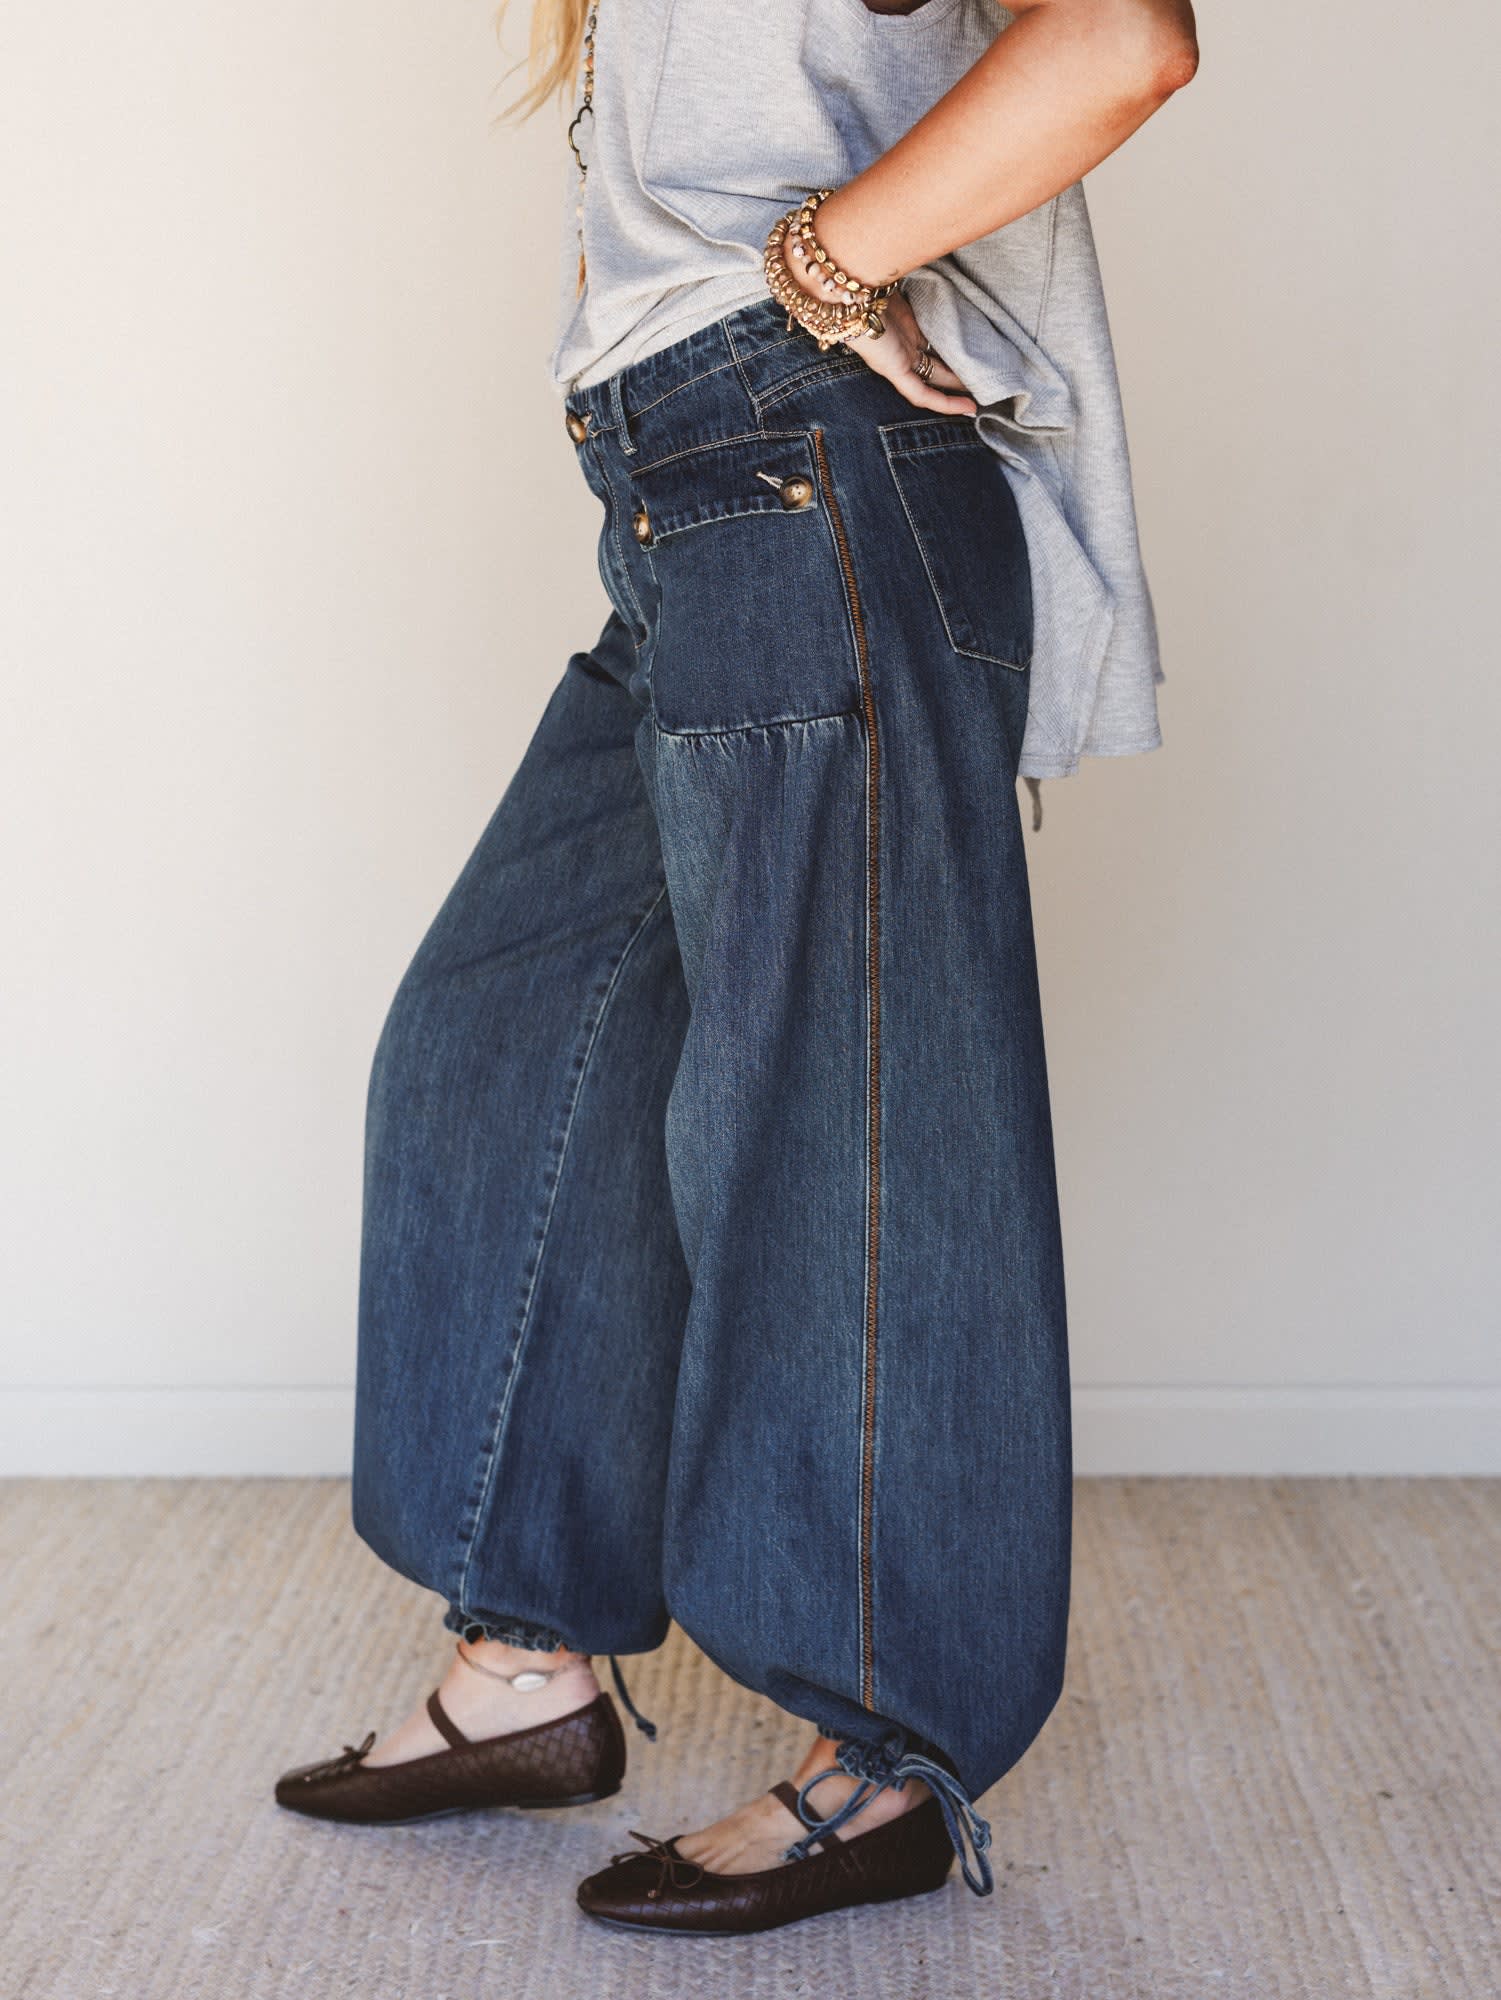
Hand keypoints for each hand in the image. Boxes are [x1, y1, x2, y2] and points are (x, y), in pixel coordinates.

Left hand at [846, 289, 977, 416]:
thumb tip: (940, 270)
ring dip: (956, 392)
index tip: (976, 353)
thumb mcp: (904, 281)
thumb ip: (920, 283)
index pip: (933, 345)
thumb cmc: (869, 281)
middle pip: (936, 365)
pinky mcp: (894, 370)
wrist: (845, 288)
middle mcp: (902, 346)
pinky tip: (967, 409)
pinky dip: (944, 403)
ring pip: (933, 381)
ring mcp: (898, 359)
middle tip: (985, 380)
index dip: (952, 351)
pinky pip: (922, 394)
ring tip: (981, 401)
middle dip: (958, 374)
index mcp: (904, 326)